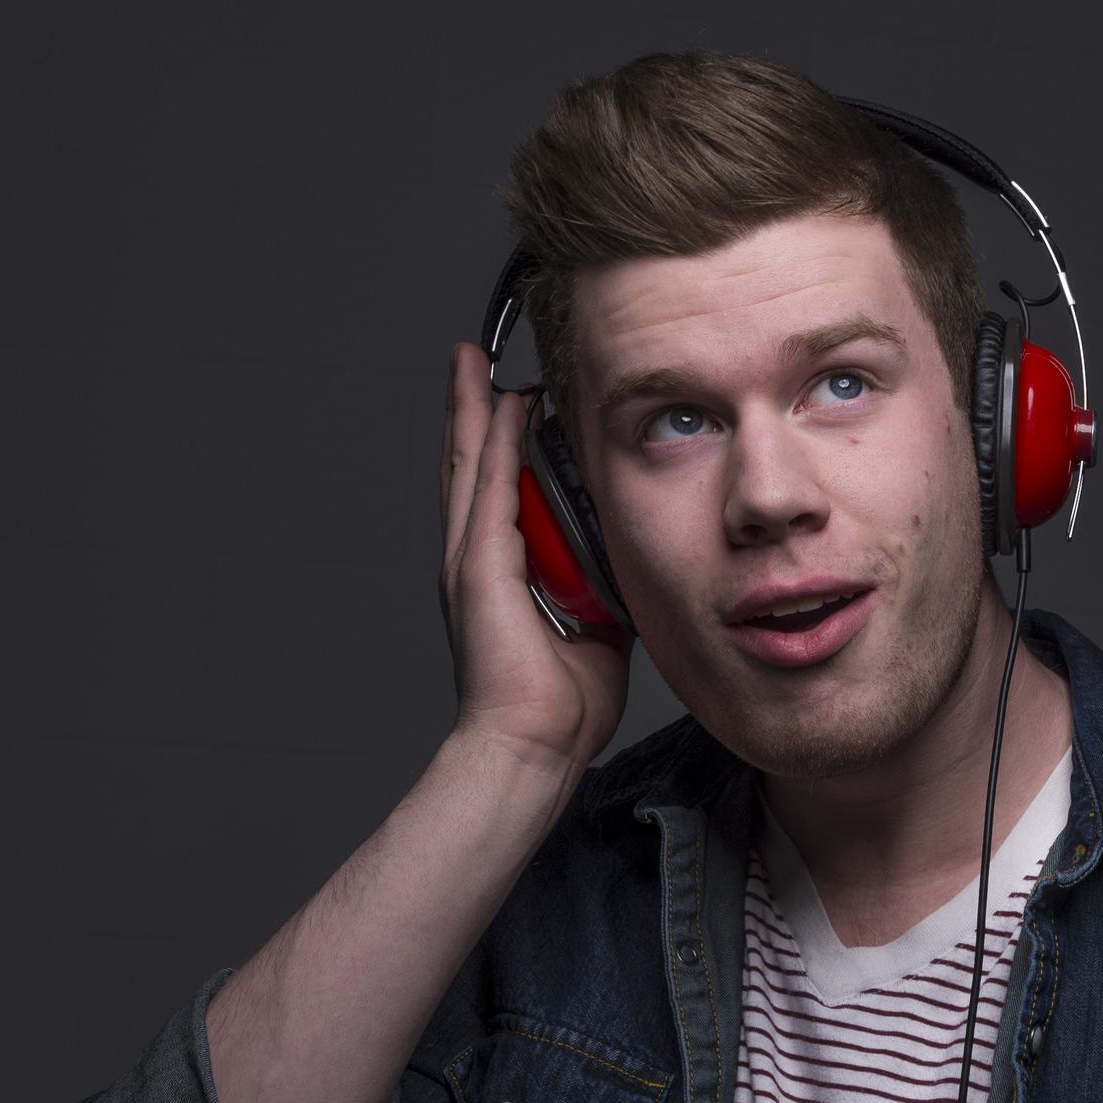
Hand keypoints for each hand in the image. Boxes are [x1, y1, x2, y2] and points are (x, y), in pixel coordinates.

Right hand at [438, 342, 633, 779]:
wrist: (533, 744)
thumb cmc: (560, 706)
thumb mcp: (597, 628)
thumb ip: (606, 589)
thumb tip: (634, 565)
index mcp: (500, 574)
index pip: (494, 490)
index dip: (494, 441)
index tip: (503, 395)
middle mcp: (476, 561)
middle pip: (468, 466)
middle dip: (469, 409)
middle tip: (469, 358)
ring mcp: (471, 562)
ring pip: (468, 466)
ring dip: (472, 411)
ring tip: (470, 362)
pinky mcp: (480, 569)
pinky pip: (490, 491)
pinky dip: (493, 446)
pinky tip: (503, 406)